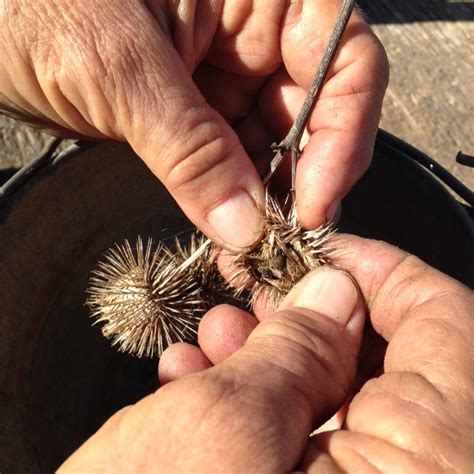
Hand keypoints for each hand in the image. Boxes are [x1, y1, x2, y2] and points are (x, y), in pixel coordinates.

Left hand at [0, 1, 387, 248]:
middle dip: (307, 177)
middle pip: (317, 109)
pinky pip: (235, 161)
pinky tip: (230, 231)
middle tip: (283, 240)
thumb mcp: (116, 67)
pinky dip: (237, 199)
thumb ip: (191, 149)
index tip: (317, 199)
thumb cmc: (25, 1)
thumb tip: (247, 227)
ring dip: (270, 198)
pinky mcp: (193, 114)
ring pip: (276, 143)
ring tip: (253, 246)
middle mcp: (251, 30)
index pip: (344, 55)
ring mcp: (223, 75)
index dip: (346, 130)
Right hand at [59, 236, 472, 471]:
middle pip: (402, 364)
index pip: (448, 320)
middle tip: (257, 299)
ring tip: (218, 340)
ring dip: (287, 362)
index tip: (325, 254)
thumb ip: (295, 346)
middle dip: (318, 319)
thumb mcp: (221, 432)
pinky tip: (216, 391)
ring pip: (357, 407)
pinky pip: (333, 450)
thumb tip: (333, 288)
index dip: (381, 270)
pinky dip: (280, 413)